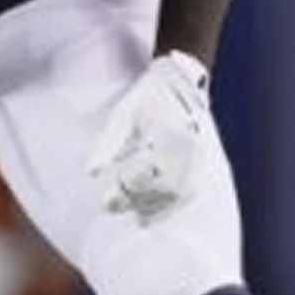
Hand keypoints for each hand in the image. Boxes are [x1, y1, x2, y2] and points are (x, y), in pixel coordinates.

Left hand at [86, 51, 213, 219]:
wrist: (181, 81)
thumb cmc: (147, 97)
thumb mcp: (123, 115)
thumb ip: (109, 144)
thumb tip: (92, 172)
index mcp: (167, 135)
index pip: (143, 176)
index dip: (123, 194)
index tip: (105, 202)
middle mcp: (187, 148)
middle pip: (161, 189)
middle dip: (136, 202)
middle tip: (112, 207)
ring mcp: (199, 156)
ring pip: (177, 194)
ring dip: (153, 207)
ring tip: (132, 213)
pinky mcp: (203, 161)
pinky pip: (189, 192)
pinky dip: (170, 205)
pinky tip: (151, 211)